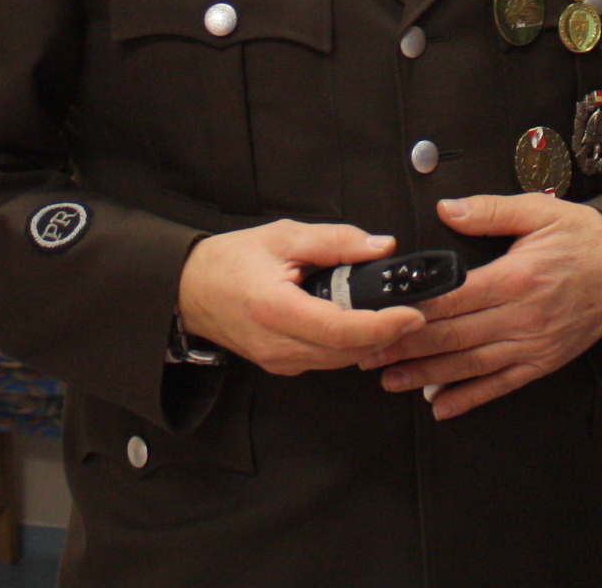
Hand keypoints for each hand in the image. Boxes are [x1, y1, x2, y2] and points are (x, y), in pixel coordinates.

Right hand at [175, 222, 425, 374]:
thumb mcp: (283, 236)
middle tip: (413, 309)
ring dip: (371, 342)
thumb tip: (380, 247)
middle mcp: (278, 344)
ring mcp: (279, 360)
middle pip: (348, 351)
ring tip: (393, 315)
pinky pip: (325, 361)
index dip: (383, 325)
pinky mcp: (280, 365)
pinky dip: (349, 346)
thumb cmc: (228, 262)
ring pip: (340, 361)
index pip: (341, 330)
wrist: (188, 289)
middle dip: (387, 333)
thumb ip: (335, 241)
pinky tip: (360, 325)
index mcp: (276, 309)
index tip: (412, 313)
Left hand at [366, 195, 601, 417]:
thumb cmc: (585, 238)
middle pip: (452, 337)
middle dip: (405, 347)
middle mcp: (521, 318)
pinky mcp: (542, 362)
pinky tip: (440, 406)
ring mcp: (532, 345)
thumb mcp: (539, 212)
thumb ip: (489, 211)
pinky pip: (500, 386)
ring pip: (469, 366)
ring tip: (390, 381)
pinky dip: (469, 399)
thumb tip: (446, 210)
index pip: (451, 298)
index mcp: (516, 278)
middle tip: (367, 352)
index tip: (379, 314)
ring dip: (426, 376)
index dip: (411, 310)